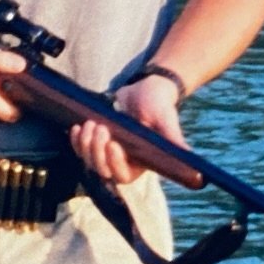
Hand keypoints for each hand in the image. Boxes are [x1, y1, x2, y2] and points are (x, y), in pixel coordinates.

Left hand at [71, 73, 185, 185]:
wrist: (145, 88)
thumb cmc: (158, 104)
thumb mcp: (166, 118)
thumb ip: (172, 137)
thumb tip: (188, 155)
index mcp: (141, 162)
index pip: (122, 176)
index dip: (114, 164)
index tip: (113, 144)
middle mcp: (124, 161)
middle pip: (102, 169)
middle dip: (96, 150)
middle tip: (100, 127)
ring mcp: (108, 151)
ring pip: (89, 159)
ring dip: (85, 144)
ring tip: (90, 123)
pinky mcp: (96, 140)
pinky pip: (80, 148)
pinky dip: (76, 139)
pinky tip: (76, 127)